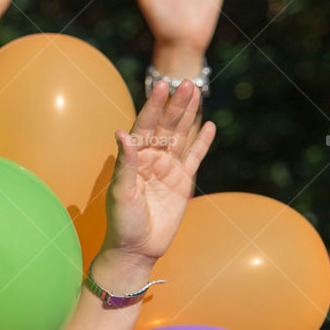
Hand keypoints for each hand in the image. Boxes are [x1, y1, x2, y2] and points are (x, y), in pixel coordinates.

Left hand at [100, 80, 214, 272]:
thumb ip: (125, 164)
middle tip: (186, 81)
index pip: (144, 126)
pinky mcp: (182, 182)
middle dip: (175, 104)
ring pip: (179, 136)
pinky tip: (208, 125)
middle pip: (164, 126)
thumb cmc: (123, 222)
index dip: (153, 106)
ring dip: (187, 115)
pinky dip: (201, 142)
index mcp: (133, 158)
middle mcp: (150, 159)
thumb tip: (122, 134)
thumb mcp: (121, 193)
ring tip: (196, 92)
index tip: (162, 86)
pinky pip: (194, 157)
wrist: (137, 248)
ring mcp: (167, 169)